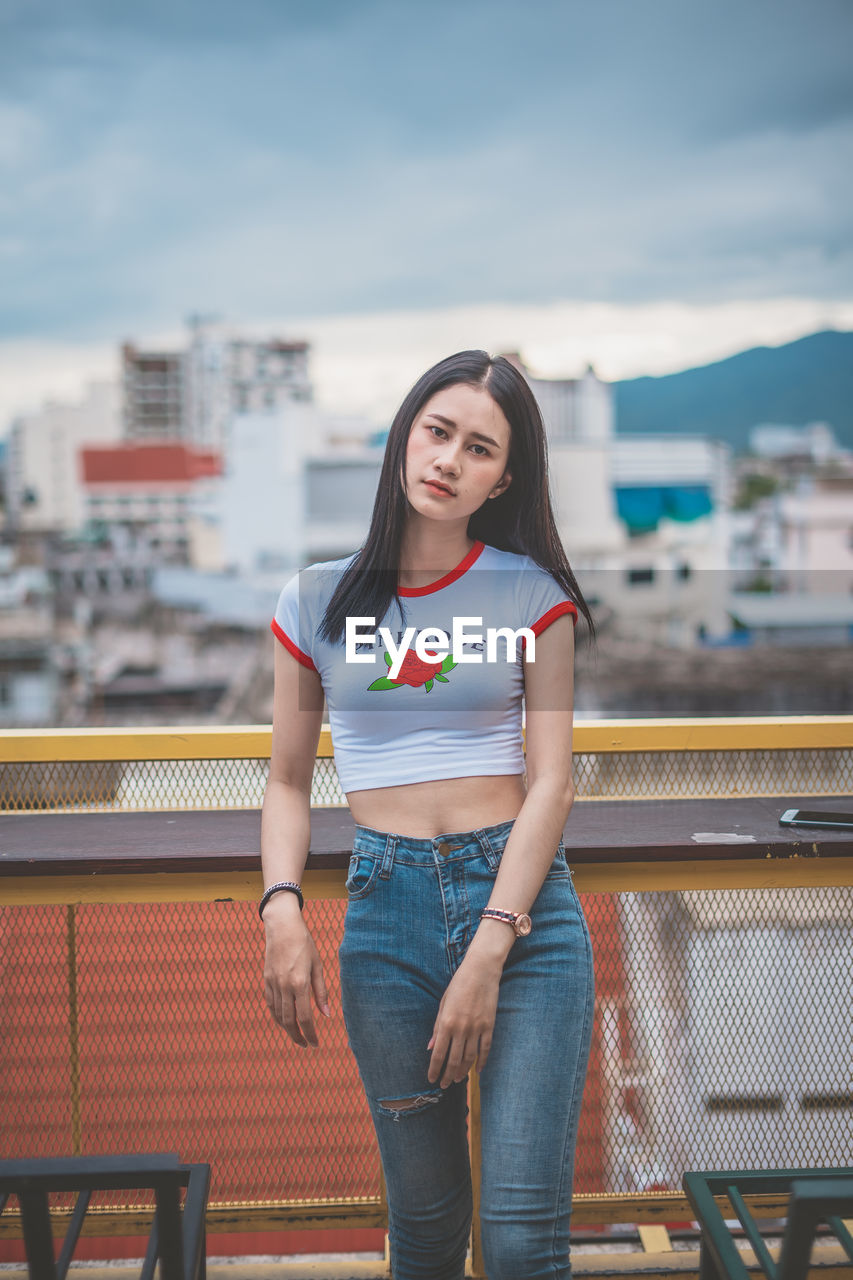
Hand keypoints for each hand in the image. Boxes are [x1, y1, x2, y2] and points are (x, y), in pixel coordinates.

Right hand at [262, 896, 329, 1046]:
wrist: (282, 926)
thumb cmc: (304, 943)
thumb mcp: (317, 965)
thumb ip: (321, 991)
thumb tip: (326, 1014)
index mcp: (300, 983)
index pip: (305, 1017)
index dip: (310, 1034)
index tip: (315, 1043)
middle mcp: (284, 986)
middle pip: (289, 1021)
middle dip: (298, 1037)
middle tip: (306, 1045)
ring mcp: (273, 984)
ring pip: (278, 1015)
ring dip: (287, 1029)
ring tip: (297, 1036)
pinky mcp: (266, 980)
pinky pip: (271, 1004)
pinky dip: (277, 1016)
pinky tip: (284, 1021)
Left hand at [427, 953, 500, 1086]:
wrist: (481, 971)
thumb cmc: (458, 984)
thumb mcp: (443, 1004)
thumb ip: (437, 1027)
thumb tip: (430, 1048)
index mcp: (446, 1022)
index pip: (439, 1054)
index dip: (434, 1069)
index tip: (431, 1079)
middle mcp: (461, 1028)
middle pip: (454, 1060)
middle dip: (448, 1075)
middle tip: (444, 1085)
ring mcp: (477, 1028)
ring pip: (469, 1058)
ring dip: (463, 1072)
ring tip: (458, 1080)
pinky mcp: (489, 1026)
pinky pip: (485, 1049)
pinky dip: (482, 1062)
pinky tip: (478, 1071)